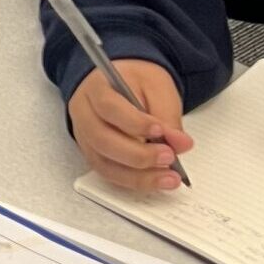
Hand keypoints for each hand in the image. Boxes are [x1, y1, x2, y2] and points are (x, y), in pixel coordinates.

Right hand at [67, 60, 191, 191]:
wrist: (120, 82)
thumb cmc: (135, 81)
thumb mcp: (156, 87)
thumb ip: (167, 115)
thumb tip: (180, 144)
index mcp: (96, 87)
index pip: (108, 107)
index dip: (133, 123)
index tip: (160, 131)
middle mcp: (84, 112)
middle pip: (102, 139)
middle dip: (138, 155)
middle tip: (169, 157)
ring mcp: (85, 136)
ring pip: (104, 162)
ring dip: (138, 176)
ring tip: (169, 178)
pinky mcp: (93, 153)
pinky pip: (109, 174)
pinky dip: (133, 181)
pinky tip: (155, 180)